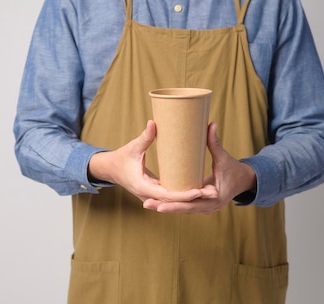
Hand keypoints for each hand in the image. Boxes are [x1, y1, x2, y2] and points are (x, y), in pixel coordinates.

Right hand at [88, 120, 215, 204]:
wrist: (110, 169)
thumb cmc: (120, 158)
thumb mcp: (132, 148)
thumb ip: (144, 137)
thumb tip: (153, 122)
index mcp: (142, 186)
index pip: (167, 195)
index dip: (183, 194)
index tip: (199, 190)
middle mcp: (148, 195)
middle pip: (174, 201)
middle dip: (193, 198)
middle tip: (213, 192)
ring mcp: (151, 195)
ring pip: (173, 201)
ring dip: (190, 198)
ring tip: (210, 191)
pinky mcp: (154, 192)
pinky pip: (170, 196)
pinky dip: (183, 195)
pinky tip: (197, 190)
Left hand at [143, 122, 255, 213]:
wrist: (245, 180)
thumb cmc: (234, 169)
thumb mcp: (224, 158)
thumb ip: (215, 143)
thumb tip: (210, 124)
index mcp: (214, 198)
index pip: (191, 203)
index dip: (174, 204)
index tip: (159, 202)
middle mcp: (209, 207)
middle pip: (183, 209)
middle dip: (164, 207)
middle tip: (147, 204)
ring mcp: (205, 208)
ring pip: (182, 209)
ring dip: (166, 207)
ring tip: (148, 204)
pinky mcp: (201, 205)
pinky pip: (185, 207)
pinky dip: (173, 205)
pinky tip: (158, 203)